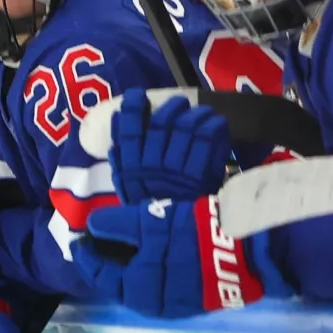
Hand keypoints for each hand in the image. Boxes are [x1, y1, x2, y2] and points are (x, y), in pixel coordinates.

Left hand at [73, 197, 280, 317]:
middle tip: (102, 238)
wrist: (249, 249)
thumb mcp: (151, 220)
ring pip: (144, 284)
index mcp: (137, 290)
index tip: (79, 237)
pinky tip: (158, 251)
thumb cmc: (193, 234)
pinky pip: (165, 283)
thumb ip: (117, 224)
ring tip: (128, 242)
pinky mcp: (198, 296)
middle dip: (109, 261)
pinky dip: (154, 268)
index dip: (86, 254)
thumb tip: (91, 226)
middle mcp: (153, 305)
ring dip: (133, 264)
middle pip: (122, 283)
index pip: (100, 275)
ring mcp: (178, 304)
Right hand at [109, 91, 230, 203]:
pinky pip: (207, 139)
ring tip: (201, 112)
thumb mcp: (128, 188)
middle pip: (162, 124)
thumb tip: (116, 125)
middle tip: (180, 103)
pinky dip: (214, 126)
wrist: (176, 237)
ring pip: (187, 127)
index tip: (137, 95)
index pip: (129, 131)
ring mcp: (177, 169)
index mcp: (132, 168)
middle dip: (172, 108)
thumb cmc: (152, 207)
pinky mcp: (200, 174)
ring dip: (196, 114)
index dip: (132, 109)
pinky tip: (216, 123)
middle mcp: (152, 165)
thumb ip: (121, 160)